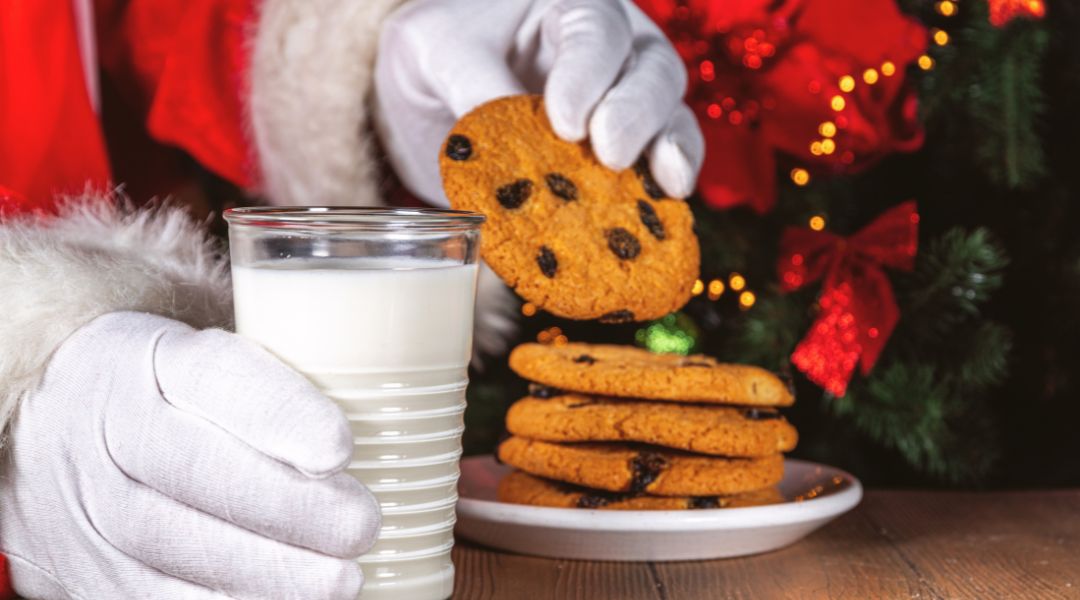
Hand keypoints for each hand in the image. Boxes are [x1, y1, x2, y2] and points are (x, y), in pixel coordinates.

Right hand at [0, 313, 378, 598]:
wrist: (49, 433)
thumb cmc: (164, 390)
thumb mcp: (203, 355)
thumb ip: (276, 374)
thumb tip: (405, 401)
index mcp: (148, 359)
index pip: (214, 375)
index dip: (280, 413)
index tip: (342, 446)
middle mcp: (112, 430)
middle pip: (199, 474)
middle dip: (291, 509)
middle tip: (363, 526)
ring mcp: (93, 510)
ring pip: (178, 550)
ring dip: (270, 576)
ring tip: (344, 583)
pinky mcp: (90, 575)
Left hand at [375, 0, 703, 205]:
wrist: (436, 86)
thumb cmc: (440, 50)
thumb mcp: (438, 52)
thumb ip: (473, 85)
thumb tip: (501, 147)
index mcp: (565, 4)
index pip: (595, 28)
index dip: (588, 74)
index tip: (565, 122)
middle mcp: (612, 44)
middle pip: (651, 67)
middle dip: (635, 113)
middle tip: (609, 154)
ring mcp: (628, 94)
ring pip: (670, 111)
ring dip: (672, 148)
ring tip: (665, 185)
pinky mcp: (630, 145)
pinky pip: (666, 159)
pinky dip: (668, 182)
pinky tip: (665, 206)